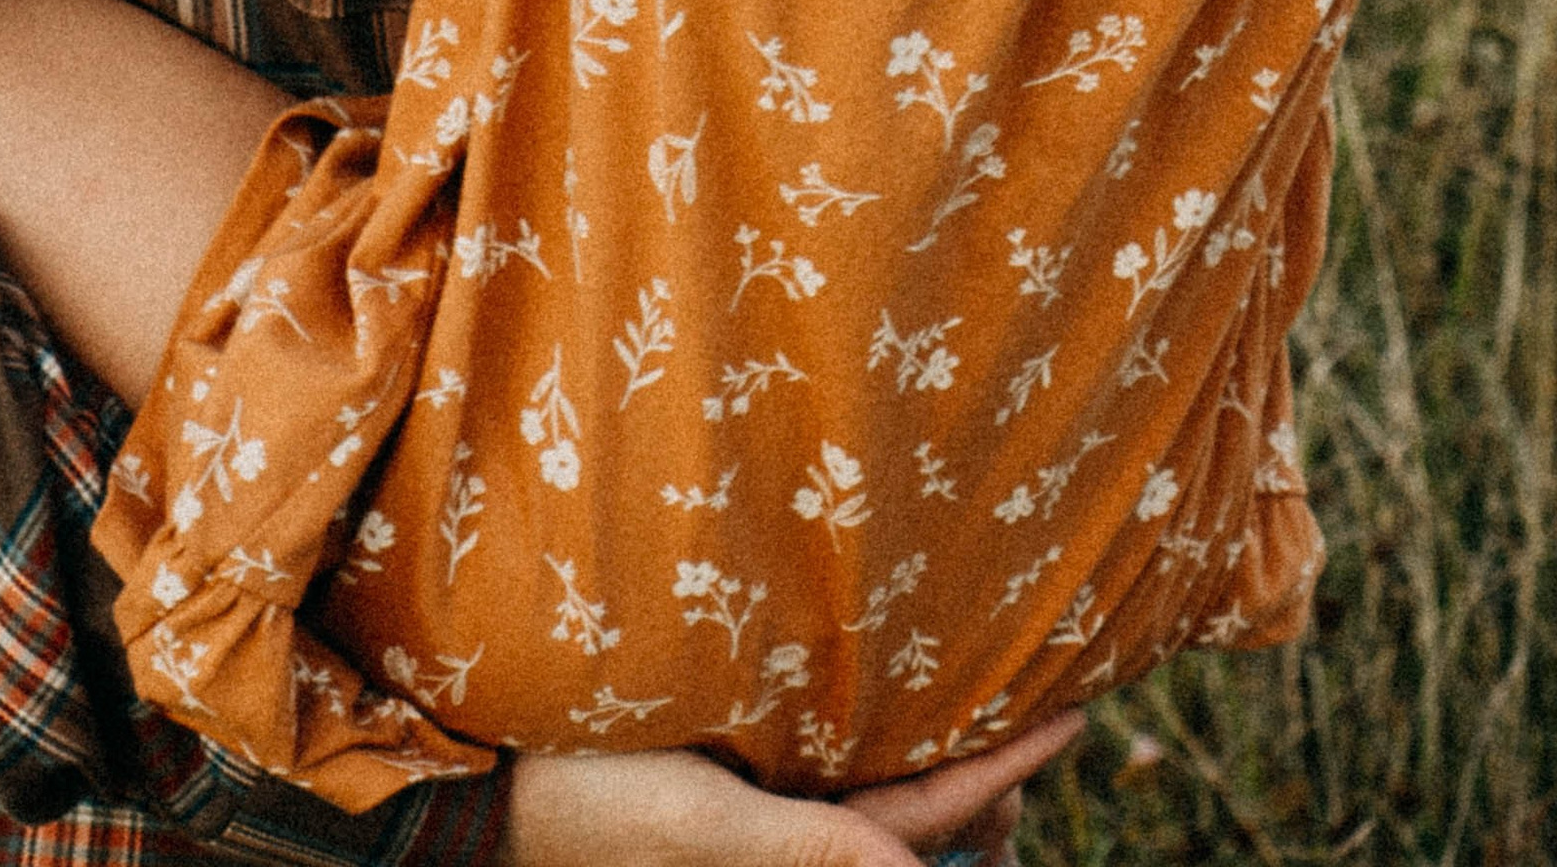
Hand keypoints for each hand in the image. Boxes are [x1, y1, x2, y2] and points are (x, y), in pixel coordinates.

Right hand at [501, 714, 1085, 866]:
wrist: (478, 784)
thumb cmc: (586, 797)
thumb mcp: (699, 824)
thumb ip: (807, 849)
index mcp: (791, 862)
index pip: (927, 825)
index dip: (1006, 770)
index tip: (1078, 712)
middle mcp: (788, 845)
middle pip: (918, 828)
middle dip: (990, 792)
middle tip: (1056, 709)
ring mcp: (764, 818)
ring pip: (884, 803)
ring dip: (942, 774)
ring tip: (1000, 707)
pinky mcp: (735, 790)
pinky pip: (836, 781)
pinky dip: (884, 755)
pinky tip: (899, 706)